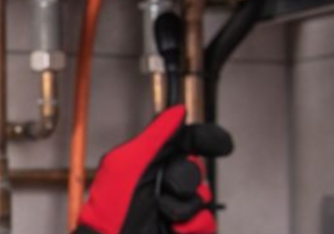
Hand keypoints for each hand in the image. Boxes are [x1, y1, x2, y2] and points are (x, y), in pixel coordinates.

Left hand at [74, 106, 233, 233]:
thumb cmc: (111, 208)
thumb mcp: (127, 163)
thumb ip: (155, 136)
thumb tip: (178, 111)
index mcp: (150, 160)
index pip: (185, 142)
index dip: (206, 140)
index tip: (222, 145)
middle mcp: (164, 181)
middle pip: (197, 169)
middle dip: (183, 180)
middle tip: (163, 189)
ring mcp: (176, 206)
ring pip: (203, 197)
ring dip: (184, 206)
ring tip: (162, 212)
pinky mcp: (186, 228)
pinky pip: (206, 222)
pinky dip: (192, 226)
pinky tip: (172, 228)